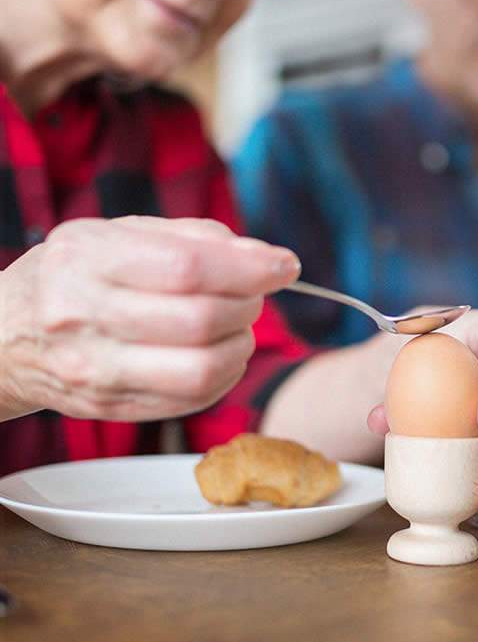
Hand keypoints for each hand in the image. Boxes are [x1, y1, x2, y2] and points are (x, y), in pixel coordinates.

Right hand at [0, 216, 299, 422]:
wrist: (2, 334)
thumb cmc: (74, 274)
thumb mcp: (117, 233)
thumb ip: (194, 237)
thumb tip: (264, 257)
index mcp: (87, 259)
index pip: (186, 268)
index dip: (250, 268)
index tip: (285, 265)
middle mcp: (84, 318)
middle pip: (201, 320)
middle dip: (249, 304)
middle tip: (255, 293)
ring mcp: (95, 371)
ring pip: (202, 369)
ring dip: (241, 344)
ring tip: (236, 323)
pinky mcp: (111, 408)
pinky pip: (193, 399)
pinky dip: (225, 374)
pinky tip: (219, 351)